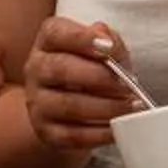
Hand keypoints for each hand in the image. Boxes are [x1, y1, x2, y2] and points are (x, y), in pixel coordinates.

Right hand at [21, 15, 137, 153]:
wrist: (67, 110)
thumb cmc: (90, 71)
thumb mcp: (102, 50)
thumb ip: (109, 41)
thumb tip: (109, 41)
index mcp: (48, 42)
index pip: (55, 33)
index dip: (81, 38)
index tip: (108, 47)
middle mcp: (36, 69)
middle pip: (60, 68)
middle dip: (99, 77)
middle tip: (127, 85)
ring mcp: (37, 102)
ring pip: (68, 105)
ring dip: (105, 107)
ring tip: (130, 106)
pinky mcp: (45, 131)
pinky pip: (72, 135)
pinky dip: (99, 133)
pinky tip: (118, 128)